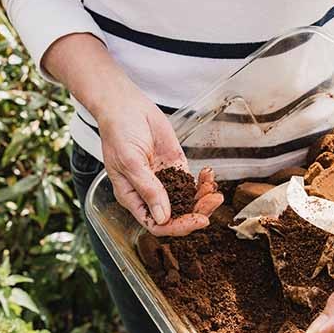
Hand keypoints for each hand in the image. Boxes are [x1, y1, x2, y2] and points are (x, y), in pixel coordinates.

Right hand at [98, 94, 222, 235]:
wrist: (126, 106)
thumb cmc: (118, 132)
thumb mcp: (130, 162)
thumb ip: (148, 189)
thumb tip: (162, 217)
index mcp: (133, 198)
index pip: (156, 224)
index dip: (177, 226)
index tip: (197, 220)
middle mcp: (149, 193)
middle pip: (176, 215)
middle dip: (197, 212)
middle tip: (213, 202)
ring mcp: (164, 181)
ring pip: (187, 201)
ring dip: (203, 199)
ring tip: (215, 190)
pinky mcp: (175, 167)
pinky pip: (192, 182)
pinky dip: (203, 182)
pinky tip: (209, 176)